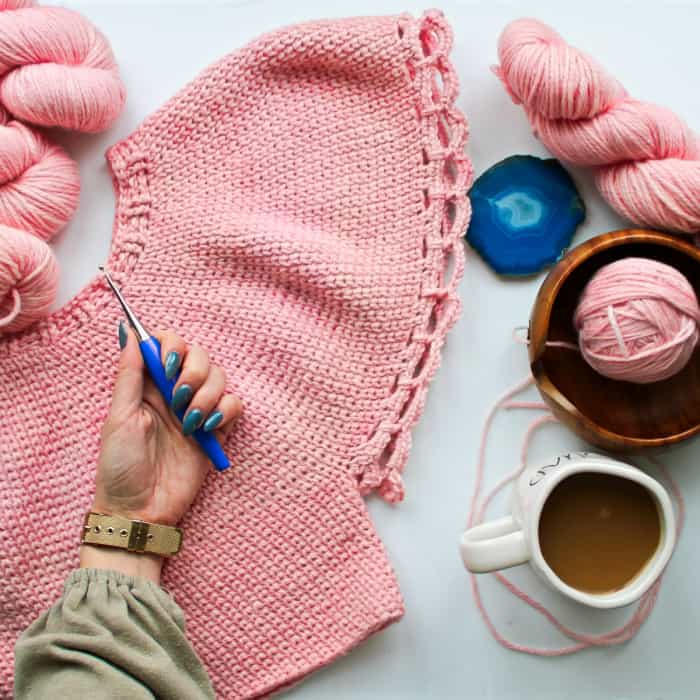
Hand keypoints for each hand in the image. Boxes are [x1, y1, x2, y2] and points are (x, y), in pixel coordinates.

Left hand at [92, 324, 242, 525]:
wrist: (140, 509)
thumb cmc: (120, 466)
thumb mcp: (119, 416)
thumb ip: (129, 374)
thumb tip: (129, 331)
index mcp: (148, 384)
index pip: (168, 344)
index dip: (172, 346)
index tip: (167, 365)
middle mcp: (175, 392)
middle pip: (199, 355)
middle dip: (194, 371)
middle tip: (179, 397)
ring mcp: (197, 410)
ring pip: (219, 377)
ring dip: (207, 395)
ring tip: (190, 422)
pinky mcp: (217, 430)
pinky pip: (235, 404)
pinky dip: (227, 409)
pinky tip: (208, 428)